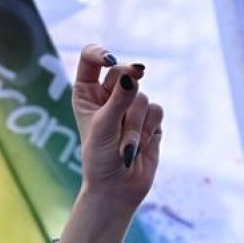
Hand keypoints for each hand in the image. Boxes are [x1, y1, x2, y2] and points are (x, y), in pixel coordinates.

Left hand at [73, 44, 161, 208]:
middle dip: (127, 91)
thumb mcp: (104, 128)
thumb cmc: (100, 160)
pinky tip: (140, 146)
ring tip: (125, 146)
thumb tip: (132, 75)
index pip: (91, 59)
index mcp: (86, 93)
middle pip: (124, 72)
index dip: (101, 54)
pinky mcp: (150, 119)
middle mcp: (108, 96)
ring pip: (142, 95)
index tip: (110, 60)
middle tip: (125, 104)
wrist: (118, 189)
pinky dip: (149, 129)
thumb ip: (118, 101)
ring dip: (135, 124)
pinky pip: (157, 109)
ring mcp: (130, 107)